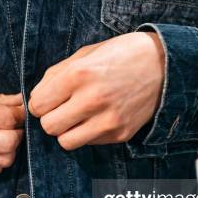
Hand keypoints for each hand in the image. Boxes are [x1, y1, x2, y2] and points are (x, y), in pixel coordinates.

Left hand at [28, 32, 164, 150]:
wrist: (164, 64)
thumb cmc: (120, 55)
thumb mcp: (84, 54)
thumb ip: (55, 75)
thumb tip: (34, 98)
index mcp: (78, 75)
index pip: (38, 105)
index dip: (39, 103)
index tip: (49, 99)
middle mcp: (92, 100)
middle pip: (49, 127)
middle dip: (51, 118)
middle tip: (62, 108)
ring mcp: (108, 120)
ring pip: (66, 142)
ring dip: (67, 131)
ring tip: (78, 117)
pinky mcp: (120, 134)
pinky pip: (89, 143)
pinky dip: (88, 134)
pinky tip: (98, 117)